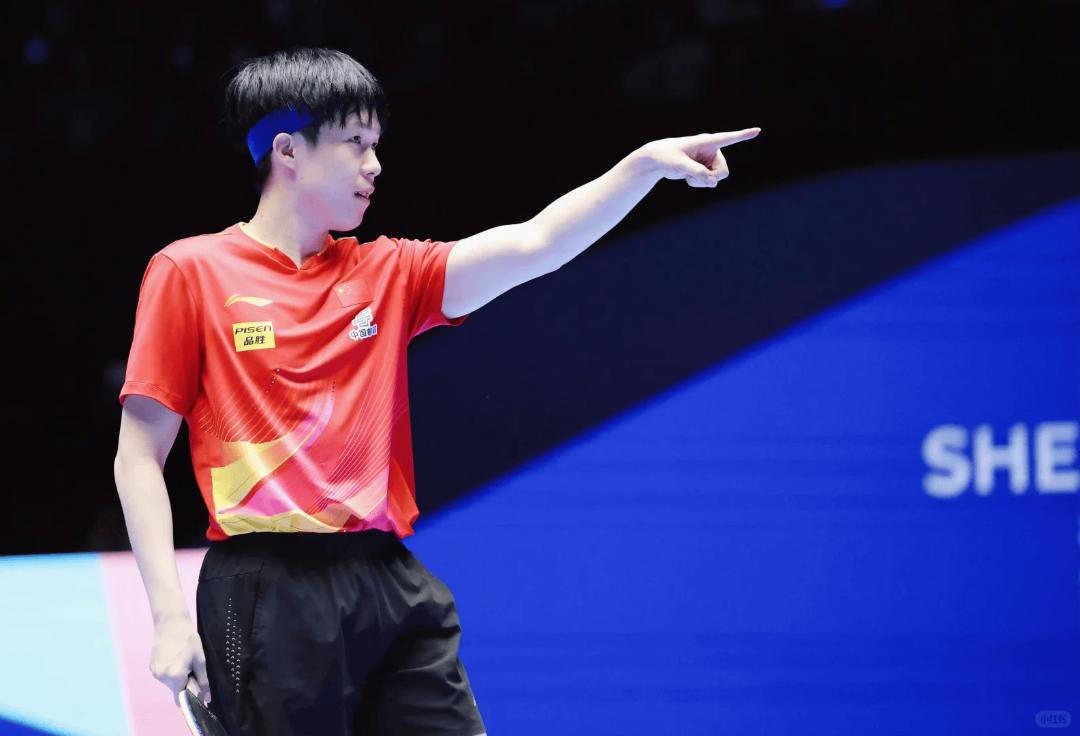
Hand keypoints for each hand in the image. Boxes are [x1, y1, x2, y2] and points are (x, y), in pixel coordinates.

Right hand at [149, 613, 210, 706]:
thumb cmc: (188, 639)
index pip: (181, 699)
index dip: (190, 697)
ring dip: (177, 677)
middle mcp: (162, 676)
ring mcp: (155, 672)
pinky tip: (175, 657)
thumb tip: (207, 698)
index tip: (197, 691)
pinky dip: (170, 672)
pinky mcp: (152, 667)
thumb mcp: (200, 660)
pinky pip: (164, 675)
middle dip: (185, 683)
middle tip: (191, 668)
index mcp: (175, 676)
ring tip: (182, 660)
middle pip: (176, 690)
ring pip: (170, 683)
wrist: (171, 624)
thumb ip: (203, 681)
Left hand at [640, 127, 760, 187]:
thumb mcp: (679, 165)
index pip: (727, 138)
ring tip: (688, 176)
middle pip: (723, 171)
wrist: (657, 161)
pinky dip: (699, 183)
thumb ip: (697, 173)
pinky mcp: (706, 168)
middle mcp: (711, 150)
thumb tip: (713, 183)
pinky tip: (688, 177)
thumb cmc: (666, 157)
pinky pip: (711, 181)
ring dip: (703, 182)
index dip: (743, 136)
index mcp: (706, 142)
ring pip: (718, 178)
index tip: (757, 130)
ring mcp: (709, 160)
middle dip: (710, 178)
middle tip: (693, 177)